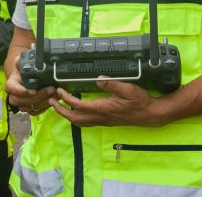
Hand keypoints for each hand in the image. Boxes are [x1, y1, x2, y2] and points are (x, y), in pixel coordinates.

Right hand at [4, 56, 56, 114]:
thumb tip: (22, 58)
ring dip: (44, 102)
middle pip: (22, 101)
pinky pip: (36, 111)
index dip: (22, 91)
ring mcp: (21, 104)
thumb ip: (21, 60)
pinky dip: (45, 106)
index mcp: (10, 84)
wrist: (27, 78)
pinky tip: (54, 99)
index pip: (11, 88)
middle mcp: (13, 96)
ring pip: (30, 107)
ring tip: (55, 93)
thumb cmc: (24, 70)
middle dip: (38, 96)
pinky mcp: (29, 109)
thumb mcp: (22, 62)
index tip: (33, 91)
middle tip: (51, 89)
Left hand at [48, 77, 163, 126]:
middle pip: (74, 118)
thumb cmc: (140, 101)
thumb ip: (112, 84)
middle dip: (60, 111)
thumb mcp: (128, 88)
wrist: (151, 114)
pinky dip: (77, 117)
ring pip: (80, 122)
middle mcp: (101, 117)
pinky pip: (87, 122)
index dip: (66, 98)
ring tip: (59, 107)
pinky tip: (76, 110)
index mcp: (103, 108)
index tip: (59, 91)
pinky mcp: (106, 121)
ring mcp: (103, 121)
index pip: (79, 105)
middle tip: (51, 102)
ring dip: (67, 115)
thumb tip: (98, 78)